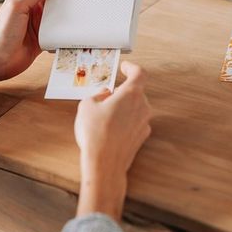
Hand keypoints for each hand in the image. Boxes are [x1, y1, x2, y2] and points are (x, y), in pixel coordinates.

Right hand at [74, 62, 151, 220]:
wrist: (104, 164)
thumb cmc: (95, 133)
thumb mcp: (87, 105)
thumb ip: (98, 95)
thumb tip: (105, 95)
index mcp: (131, 94)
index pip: (140, 73)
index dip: (131, 67)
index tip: (125, 67)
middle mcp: (142, 107)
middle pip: (136, 92)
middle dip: (122, 91)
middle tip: (107, 95)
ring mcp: (144, 123)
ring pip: (135, 108)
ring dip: (123, 107)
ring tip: (104, 114)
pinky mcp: (141, 137)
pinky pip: (134, 122)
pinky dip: (125, 121)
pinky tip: (110, 128)